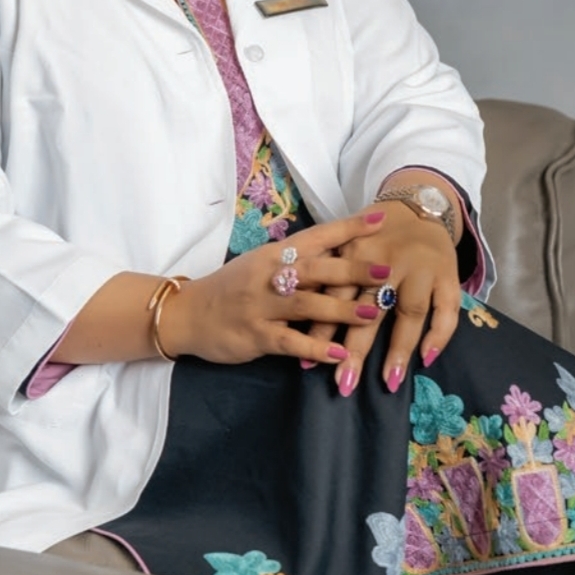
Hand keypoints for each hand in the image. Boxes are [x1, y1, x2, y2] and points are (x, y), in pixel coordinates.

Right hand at [159, 210, 391, 366]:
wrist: (187, 313)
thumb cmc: (232, 287)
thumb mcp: (261, 264)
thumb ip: (295, 260)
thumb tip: (339, 250)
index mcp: (273, 254)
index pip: (316, 236)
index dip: (347, 228)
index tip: (380, 219)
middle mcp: (269, 275)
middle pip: (316, 270)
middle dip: (353, 270)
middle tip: (386, 269)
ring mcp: (261, 306)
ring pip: (307, 306)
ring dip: (343, 310)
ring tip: (374, 313)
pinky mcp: (255, 336)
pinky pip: (290, 342)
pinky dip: (316, 349)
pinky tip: (340, 355)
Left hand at [308, 202, 461, 395]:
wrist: (419, 204)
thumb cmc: (374, 232)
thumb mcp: (345, 243)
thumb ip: (326, 274)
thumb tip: (299, 316)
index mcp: (356, 250)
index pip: (335, 294)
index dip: (321, 327)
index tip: (305, 361)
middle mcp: (389, 260)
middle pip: (370, 308)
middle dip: (357, 348)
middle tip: (343, 383)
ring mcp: (421, 268)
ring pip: (409, 311)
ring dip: (398, 348)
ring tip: (388, 382)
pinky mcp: (448, 275)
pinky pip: (447, 309)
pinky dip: (439, 334)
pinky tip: (427, 359)